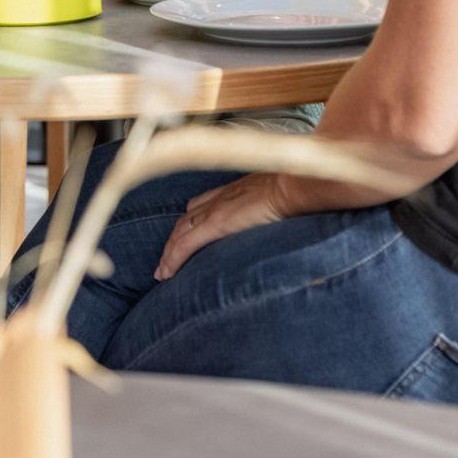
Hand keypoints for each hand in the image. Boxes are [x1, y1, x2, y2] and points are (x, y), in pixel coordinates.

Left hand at [155, 172, 288, 279]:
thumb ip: (271, 207)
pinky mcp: (216, 224)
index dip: (187, 223)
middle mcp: (216, 199)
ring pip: (179, 233)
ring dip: (168, 253)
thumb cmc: (294, 190)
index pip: (198, 206)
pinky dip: (173, 258)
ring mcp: (214, 211)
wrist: (294, 184)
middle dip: (172, 241)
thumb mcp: (278, 196)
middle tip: (164, 260)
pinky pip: (186, 245)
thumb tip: (280, 220)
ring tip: (162, 272)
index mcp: (231, 192)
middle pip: (184, 221)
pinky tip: (167, 272)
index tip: (181, 236)